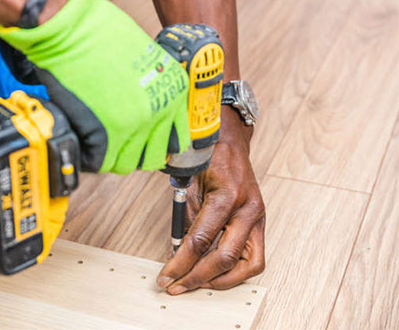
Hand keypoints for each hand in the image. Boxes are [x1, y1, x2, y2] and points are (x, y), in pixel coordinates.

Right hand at [0, 0, 189, 173]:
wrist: (72, 29)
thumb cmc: (102, 35)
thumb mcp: (146, 57)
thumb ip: (152, 88)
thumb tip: (146, 111)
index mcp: (174, 93)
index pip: (177, 138)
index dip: (159, 144)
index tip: (147, 144)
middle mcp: (159, 112)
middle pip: (153, 156)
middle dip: (135, 153)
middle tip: (119, 144)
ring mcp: (134, 125)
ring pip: (127, 163)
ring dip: (112, 156)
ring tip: (99, 141)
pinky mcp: (106, 135)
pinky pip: (99, 161)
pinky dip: (90, 156)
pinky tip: (84, 139)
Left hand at [157, 107, 265, 293]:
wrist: (230, 141)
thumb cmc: (208, 157)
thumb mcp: (189, 185)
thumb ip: (186, 220)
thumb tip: (179, 252)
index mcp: (227, 196)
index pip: (201, 240)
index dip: (180, 263)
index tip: (166, 276)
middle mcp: (248, 209)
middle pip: (225, 258)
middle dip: (197, 277)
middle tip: (177, 286)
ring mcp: (258, 217)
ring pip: (248, 265)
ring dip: (221, 279)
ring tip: (197, 283)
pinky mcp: (260, 223)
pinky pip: (254, 258)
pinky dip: (235, 270)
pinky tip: (216, 272)